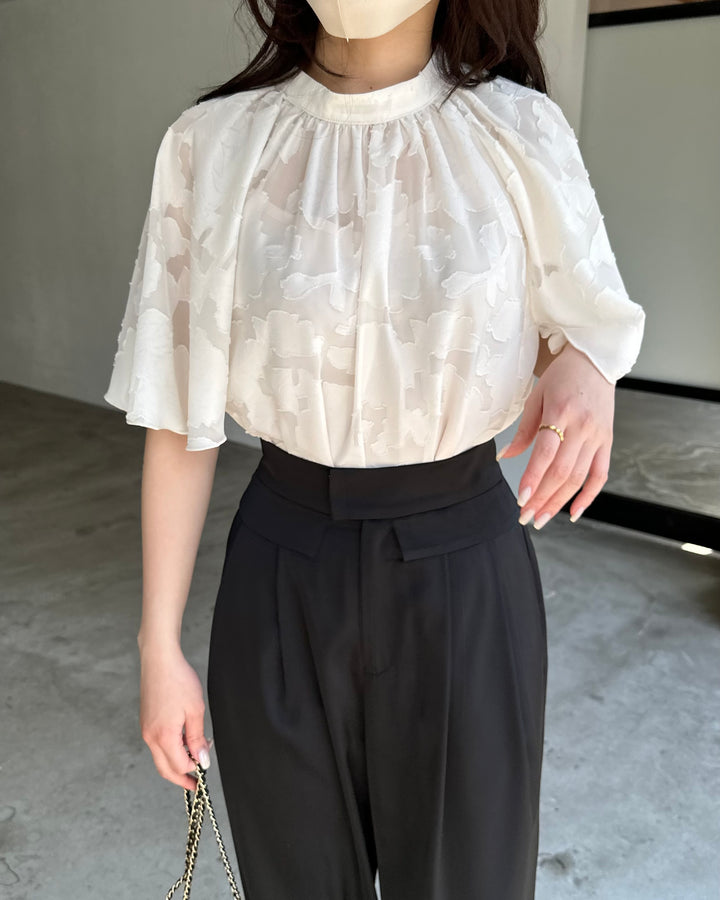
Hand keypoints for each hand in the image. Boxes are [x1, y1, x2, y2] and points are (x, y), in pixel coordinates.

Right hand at [139, 641, 211, 789]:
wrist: (159, 659)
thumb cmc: (178, 681)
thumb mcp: (195, 710)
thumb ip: (197, 738)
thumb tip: (201, 760)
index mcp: (163, 736)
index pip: (178, 766)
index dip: (193, 769)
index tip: (206, 768)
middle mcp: (150, 736)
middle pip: (164, 768)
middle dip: (180, 777)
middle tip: (195, 784)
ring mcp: (146, 729)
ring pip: (160, 757)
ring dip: (176, 762)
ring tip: (194, 756)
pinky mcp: (146, 721)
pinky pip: (157, 744)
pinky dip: (170, 749)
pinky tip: (184, 741)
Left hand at [497, 342, 614, 528]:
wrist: (596, 361)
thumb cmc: (562, 377)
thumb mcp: (537, 396)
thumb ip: (524, 429)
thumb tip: (506, 457)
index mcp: (562, 413)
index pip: (546, 453)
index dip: (534, 478)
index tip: (522, 499)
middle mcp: (583, 428)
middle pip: (563, 471)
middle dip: (543, 498)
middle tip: (525, 516)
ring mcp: (598, 436)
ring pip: (579, 477)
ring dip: (559, 502)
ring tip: (541, 518)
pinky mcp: (608, 441)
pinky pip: (600, 475)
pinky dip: (589, 496)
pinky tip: (573, 513)